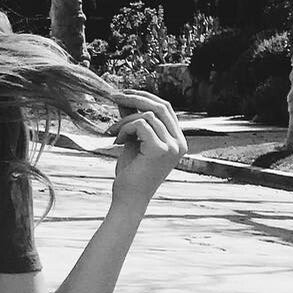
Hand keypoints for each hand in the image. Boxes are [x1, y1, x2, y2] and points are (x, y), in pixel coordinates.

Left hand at [107, 91, 187, 209]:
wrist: (129, 198)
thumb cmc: (130, 173)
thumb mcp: (133, 141)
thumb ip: (134, 121)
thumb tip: (126, 99)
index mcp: (178, 141)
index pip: (166, 108)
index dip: (145, 97)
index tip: (124, 94)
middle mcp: (180, 143)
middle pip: (161, 106)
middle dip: (135, 98)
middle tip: (114, 95)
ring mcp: (173, 146)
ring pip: (147, 115)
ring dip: (124, 121)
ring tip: (112, 133)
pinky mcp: (161, 150)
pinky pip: (140, 124)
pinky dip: (124, 129)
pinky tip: (117, 142)